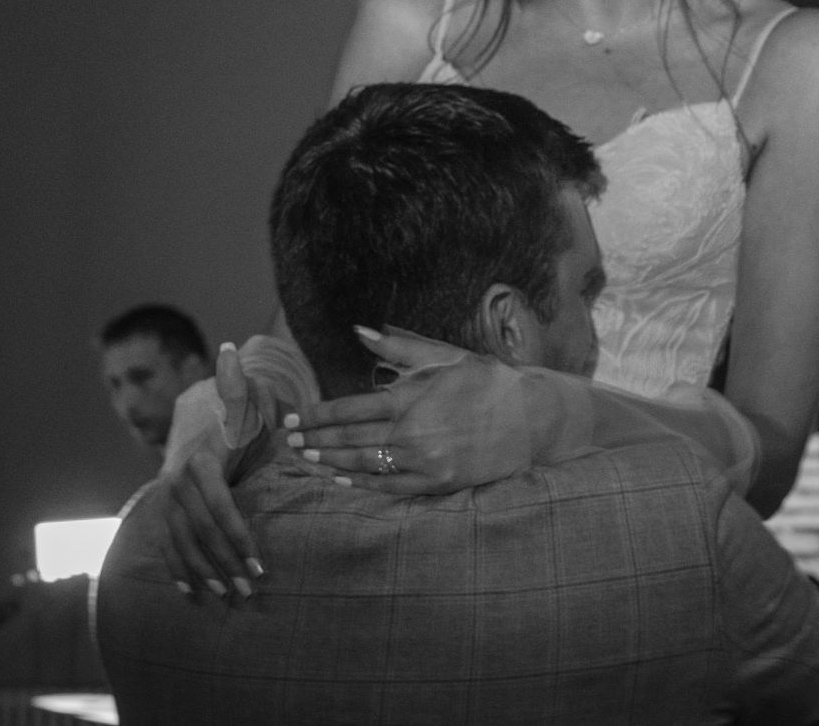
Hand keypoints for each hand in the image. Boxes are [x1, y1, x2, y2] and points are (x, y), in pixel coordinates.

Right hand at [152, 343, 267, 601]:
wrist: (202, 419)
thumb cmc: (235, 417)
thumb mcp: (241, 402)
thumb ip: (236, 385)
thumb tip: (229, 350)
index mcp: (200, 460)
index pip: (219, 507)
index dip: (237, 537)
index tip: (258, 563)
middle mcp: (178, 481)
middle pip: (202, 530)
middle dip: (226, 562)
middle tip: (250, 589)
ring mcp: (168, 497)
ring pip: (183, 541)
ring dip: (204, 571)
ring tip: (229, 594)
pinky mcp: (165, 509)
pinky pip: (167, 542)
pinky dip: (177, 567)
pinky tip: (190, 590)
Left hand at [283, 326, 540, 493]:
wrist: (532, 417)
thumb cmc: (487, 381)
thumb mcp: (444, 356)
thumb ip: (398, 349)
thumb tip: (360, 331)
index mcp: (409, 397)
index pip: (347, 408)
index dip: (314, 415)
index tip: (292, 419)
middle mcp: (411, 431)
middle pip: (348, 437)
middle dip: (313, 439)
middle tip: (287, 441)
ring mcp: (424, 460)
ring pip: (363, 463)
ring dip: (329, 460)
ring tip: (306, 457)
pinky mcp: (437, 482)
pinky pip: (389, 487)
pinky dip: (361, 484)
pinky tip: (341, 480)